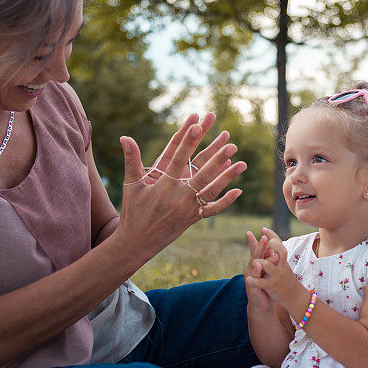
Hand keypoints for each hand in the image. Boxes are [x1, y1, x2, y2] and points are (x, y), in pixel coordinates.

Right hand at [115, 113, 246, 261]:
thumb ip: (131, 160)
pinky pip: (212, 210)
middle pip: (201, 174)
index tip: (198, 125)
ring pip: (211, 191)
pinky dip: (225, 201)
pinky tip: (239, 190)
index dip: (187, 142)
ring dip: (228, 177)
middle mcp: (178, 197)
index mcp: (162, 186)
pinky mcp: (193, 218)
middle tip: (231, 144)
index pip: (177, 159)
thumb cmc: (133, 211)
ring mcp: (188, 209)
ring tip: (243, 163)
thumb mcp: (131, 185)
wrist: (137, 242)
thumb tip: (124, 136)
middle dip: (217, 159)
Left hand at [244, 235, 306, 311]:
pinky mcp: (272, 287)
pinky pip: (262, 282)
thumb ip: (277, 256)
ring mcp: (276, 276)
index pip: (279, 244)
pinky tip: (248, 279)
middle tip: (263, 240)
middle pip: (279, 250)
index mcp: (283, 260)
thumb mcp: (284, 266)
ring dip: (260, 262)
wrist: (297, 298)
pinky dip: (254, 281)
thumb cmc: (287, 280)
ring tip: (255, 261)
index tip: (263, 228)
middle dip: (271, 244)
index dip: (272, 235)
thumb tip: (271, 242)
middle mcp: (281, 266)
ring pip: (268, 265)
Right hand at [245, 231, 274, 312]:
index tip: (264, 231)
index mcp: (257, 263)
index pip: (258, 250)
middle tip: (264, 237)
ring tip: (267, 252)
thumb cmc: (265, 285)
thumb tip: (275, 248)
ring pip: (255, 265)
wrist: (261, 303)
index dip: (260, 241)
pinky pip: (254, 277)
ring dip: (260, 257)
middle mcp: (252, 268)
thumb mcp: (268, 271)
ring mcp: (251, 276)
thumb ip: (269, 260)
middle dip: (260, 246)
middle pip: (255, 254)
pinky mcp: (252, 286)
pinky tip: (259, 266)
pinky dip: (257, 272)